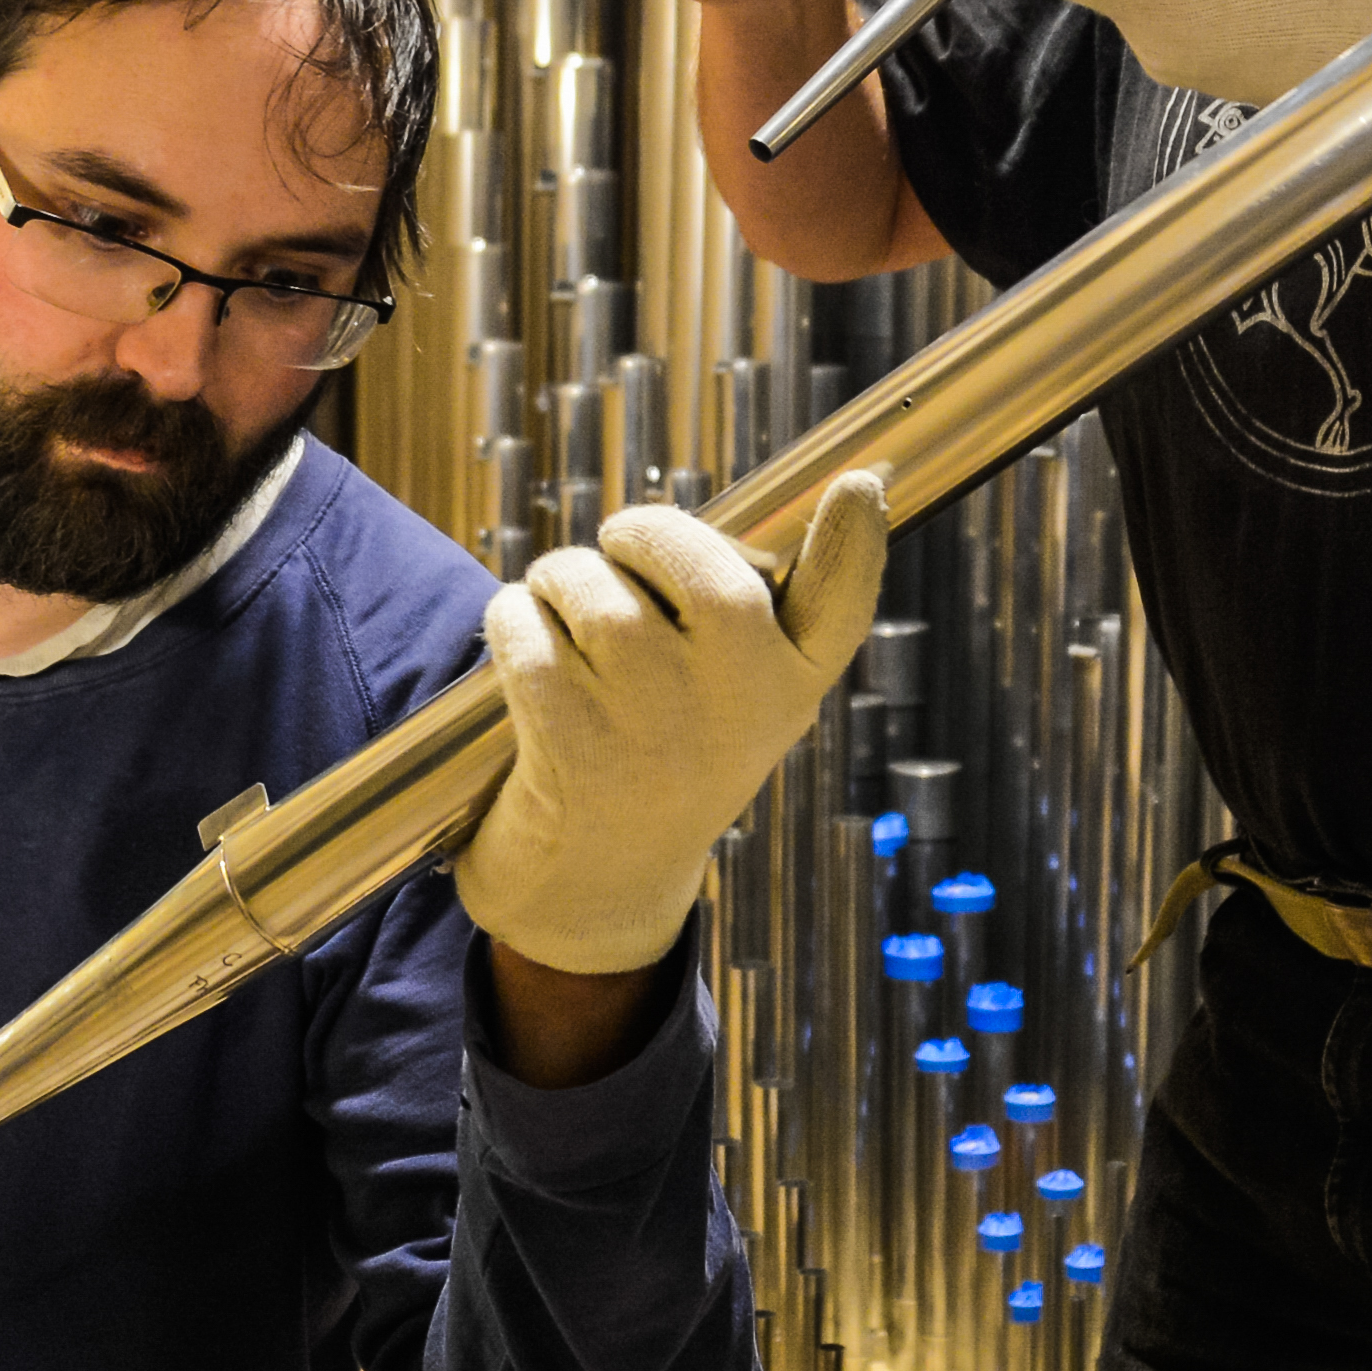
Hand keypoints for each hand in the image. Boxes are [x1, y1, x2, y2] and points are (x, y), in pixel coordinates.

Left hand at [457, 472, 894, 979]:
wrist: (598, 883)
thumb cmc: (665, 757)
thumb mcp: (734, 701)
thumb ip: (754, 616)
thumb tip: (824, 494)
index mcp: (789, 689)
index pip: (839, 606)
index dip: (854, 541)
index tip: (858, 486)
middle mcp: (738, 707)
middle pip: (695, 563)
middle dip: (639, 533)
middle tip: (617, 550)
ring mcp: (655, 723)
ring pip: (590, 586)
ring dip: (558, 580)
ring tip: (562, 614)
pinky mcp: (572, 740)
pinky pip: (525, 626)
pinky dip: (512, 619)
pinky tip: (523, 651)